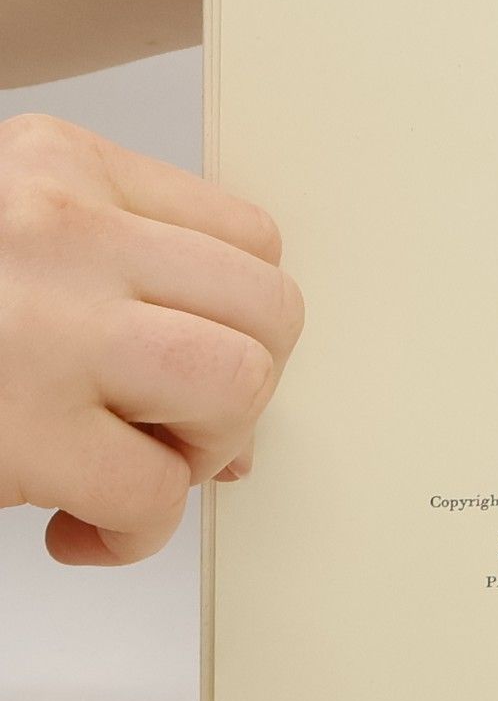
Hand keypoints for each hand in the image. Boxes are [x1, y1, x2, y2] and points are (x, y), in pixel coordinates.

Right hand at [0, 114, 302, 565]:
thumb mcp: (12, 261)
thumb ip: (119, 302)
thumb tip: (236, 430)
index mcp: (59, 167)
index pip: (248, 239)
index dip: (241, 325)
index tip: (190, 373)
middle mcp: (58, 229)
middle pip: (269, 309)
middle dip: (243, 390)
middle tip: (171, 431)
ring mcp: (41, 324)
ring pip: (236, 386)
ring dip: (199, 454)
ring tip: (131, 470)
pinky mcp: (19, 427)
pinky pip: (154, 492)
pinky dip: (132, 533)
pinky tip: (76, 529)